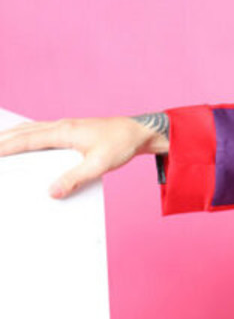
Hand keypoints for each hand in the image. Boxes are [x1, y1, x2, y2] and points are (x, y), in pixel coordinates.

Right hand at [0, 116, 160, 198]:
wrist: (136, 132)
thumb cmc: (120, 145)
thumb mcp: (99, 165)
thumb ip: (75, 178)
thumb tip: (53, 192)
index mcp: (64, 132)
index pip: (27, 139)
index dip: (6, 146)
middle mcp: (60, 126)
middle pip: (23, 132)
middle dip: (2, 140)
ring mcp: (64, 127)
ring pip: (29, 129)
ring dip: (10, 136)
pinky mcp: (68, 131)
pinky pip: (39, 131)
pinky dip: (24, 135)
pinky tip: (20, 140)